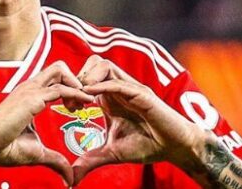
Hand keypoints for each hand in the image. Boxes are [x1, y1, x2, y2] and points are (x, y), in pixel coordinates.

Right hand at [0, 61, 93, 185]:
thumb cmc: (4, 147)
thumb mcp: (37, 151)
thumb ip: (55, 159)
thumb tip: (68, 176)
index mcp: (29, 96)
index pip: (54, 80)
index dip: (70, 89)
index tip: (78, 107)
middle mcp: (30, 88)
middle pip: (58, 68)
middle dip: (76, 80)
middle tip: (83, 101)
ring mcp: (30, 90)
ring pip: (60, 70)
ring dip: (78, 84)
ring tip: (84, 103)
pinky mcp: (32, 98)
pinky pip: (60, 88)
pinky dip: (77, 92)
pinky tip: (86, 101)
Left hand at [72, 56, 204, 183]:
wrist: (174, 147)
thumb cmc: (147, 145)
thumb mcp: (112, 153)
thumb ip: (91, 161)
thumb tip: (71, 180)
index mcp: (109, 98)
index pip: (86, 78)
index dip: (72, 88)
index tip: (68, 108)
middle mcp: (117, 89)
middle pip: (92, 64)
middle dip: (77, 78)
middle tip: (72, 101)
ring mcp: (130, 88)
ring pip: (103, 65)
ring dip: (88, 78)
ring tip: (81, 98)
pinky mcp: (142, 93)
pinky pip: (119, 82)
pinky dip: (102, 85)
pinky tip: (90, 96)